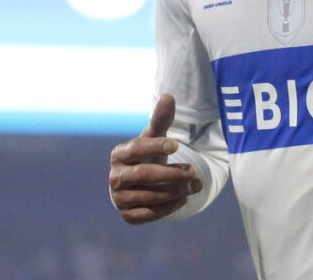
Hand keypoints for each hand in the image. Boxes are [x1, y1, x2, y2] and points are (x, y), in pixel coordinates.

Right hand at [109, 94, 203, 223]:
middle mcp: (115, 177)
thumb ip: (161, 119)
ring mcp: (120, 198)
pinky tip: (184, 199)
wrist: (139, 184)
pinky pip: (149, 214)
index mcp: (119, 154)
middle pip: (143, 175)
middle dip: (171, 173)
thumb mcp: (154, 138)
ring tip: (196, 185)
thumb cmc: (148, 155)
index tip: (176, 144)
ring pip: (149, 196)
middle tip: (194, 171)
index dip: (155, 146)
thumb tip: (168, 96)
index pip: (136, 148)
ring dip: (176, 191)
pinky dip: (169, 208)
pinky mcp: (128, 216)